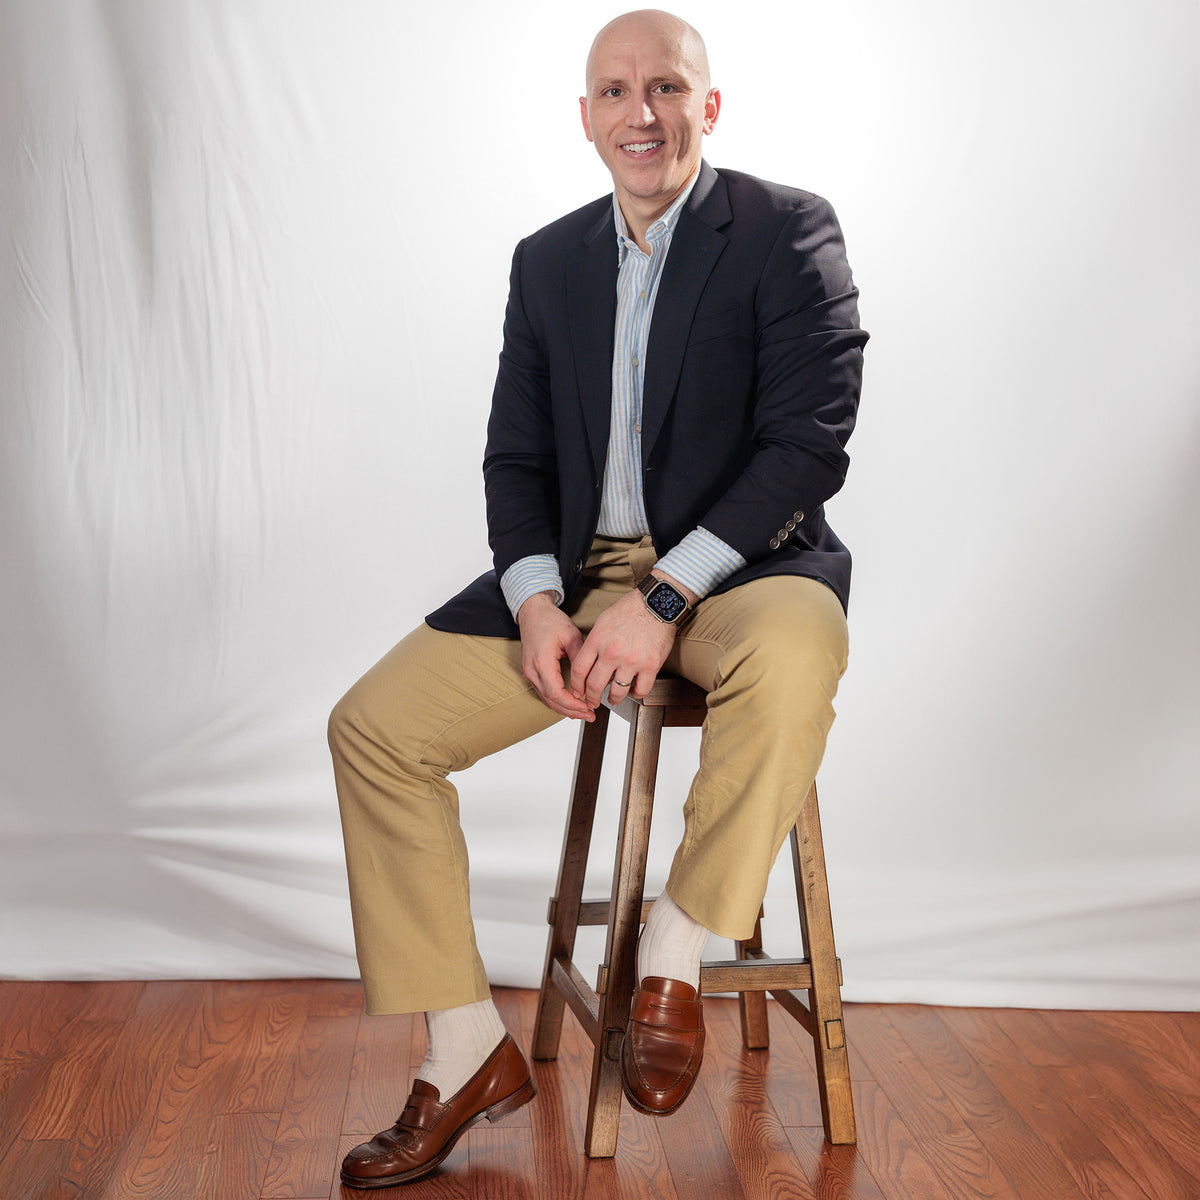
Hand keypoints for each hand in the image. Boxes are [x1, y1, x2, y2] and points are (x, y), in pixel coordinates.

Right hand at [517, 592, 593, 719]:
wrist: (533, 612)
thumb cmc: (550, 621)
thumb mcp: (572, 636)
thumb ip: (581, 659)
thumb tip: (591, 679)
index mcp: (542, 662)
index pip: (557, 694)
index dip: (574, 705)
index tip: (588, 708)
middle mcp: (532, 671)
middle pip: (551, 701)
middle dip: (572, 711)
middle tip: (590, 715)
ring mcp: (530, 673)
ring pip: (547, 700)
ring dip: (565, 709)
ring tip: (583, 712)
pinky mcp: (532, 673)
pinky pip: (544, 693)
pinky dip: (558, 701)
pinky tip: (571, 704)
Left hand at [569, 575, 692, 706]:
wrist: (657, 603)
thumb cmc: (631, 609)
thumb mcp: (603, 621)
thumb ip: (594, 642)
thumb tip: (589, 660)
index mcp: (598, 640)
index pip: (579, 669)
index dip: (576, 685)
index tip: (577, 691)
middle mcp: (612, 652)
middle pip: (594, 685)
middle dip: (591, 697)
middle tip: (592, 701)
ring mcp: (632, 660)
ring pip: (617, 691)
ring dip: (613, 699)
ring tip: (613, 699)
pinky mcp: (651, 665)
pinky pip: (641, 689)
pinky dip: (635, 694)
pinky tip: (633, 690)